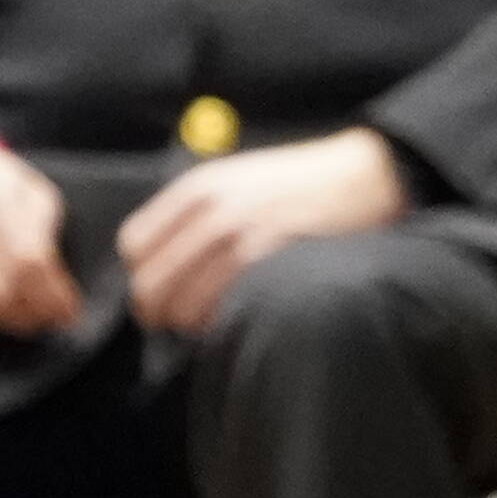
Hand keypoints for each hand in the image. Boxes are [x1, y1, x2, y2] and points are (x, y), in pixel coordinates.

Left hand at [120, 129, 407, 338]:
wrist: (363, 174)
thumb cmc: (302, 183)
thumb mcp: (239, 178)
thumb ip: (198, 211)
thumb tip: (165, 259)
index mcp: (197, 187)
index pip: (133, 244)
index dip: (140, 275)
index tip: (156, 291)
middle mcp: (210, 209)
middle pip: (151, 281)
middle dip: (155, 310)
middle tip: (172, 323)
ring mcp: (240, 233)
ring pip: (182, 301)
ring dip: (188, 322)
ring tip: (207, 322)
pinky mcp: (269, 255)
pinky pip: (222, 304)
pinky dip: (220, 321)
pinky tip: (233, 317)